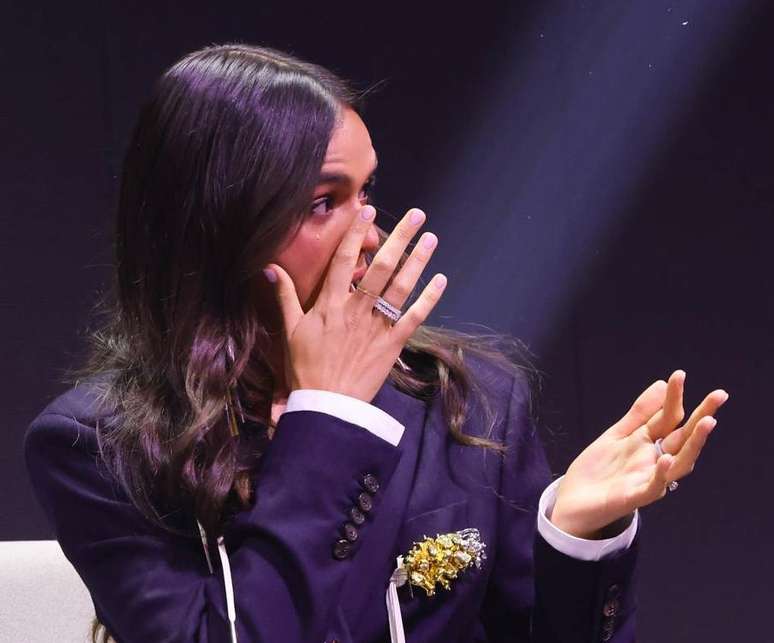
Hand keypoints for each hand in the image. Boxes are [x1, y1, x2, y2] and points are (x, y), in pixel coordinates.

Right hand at [264, 205, 446, 403]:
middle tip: (417, 215)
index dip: (356, 234)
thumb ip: (284, 296)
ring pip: (402, 287)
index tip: (369, 210)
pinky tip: (441, 280)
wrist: (325, 405)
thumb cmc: (305, 368)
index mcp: (330, 303)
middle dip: (400, 238)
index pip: (345, 260)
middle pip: (381, 267)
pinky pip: (415, 317)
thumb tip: (269, 268)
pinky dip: (429, 299)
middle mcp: (357, 309)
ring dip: (418, 261)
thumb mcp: (290, 330)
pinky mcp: (393, 344)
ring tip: (431, 238)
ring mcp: (377, 326)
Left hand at [550, 370, 728, 538]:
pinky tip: (666, 458)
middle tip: (719, 395)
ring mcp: (647, 479)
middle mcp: (655, 460)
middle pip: (683, 437)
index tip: (679, 374)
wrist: (573, 502)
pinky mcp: (633, 497)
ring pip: (679, 462)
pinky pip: (653, 486)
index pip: (669, 417)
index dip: (675, 397)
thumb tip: (662, 384)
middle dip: (702, 417)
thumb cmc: (597, 470)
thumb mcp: (617, 434)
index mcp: (649, 443)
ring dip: (693, 444)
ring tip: (706, 422)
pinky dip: (661, 473)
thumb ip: (640, 414)